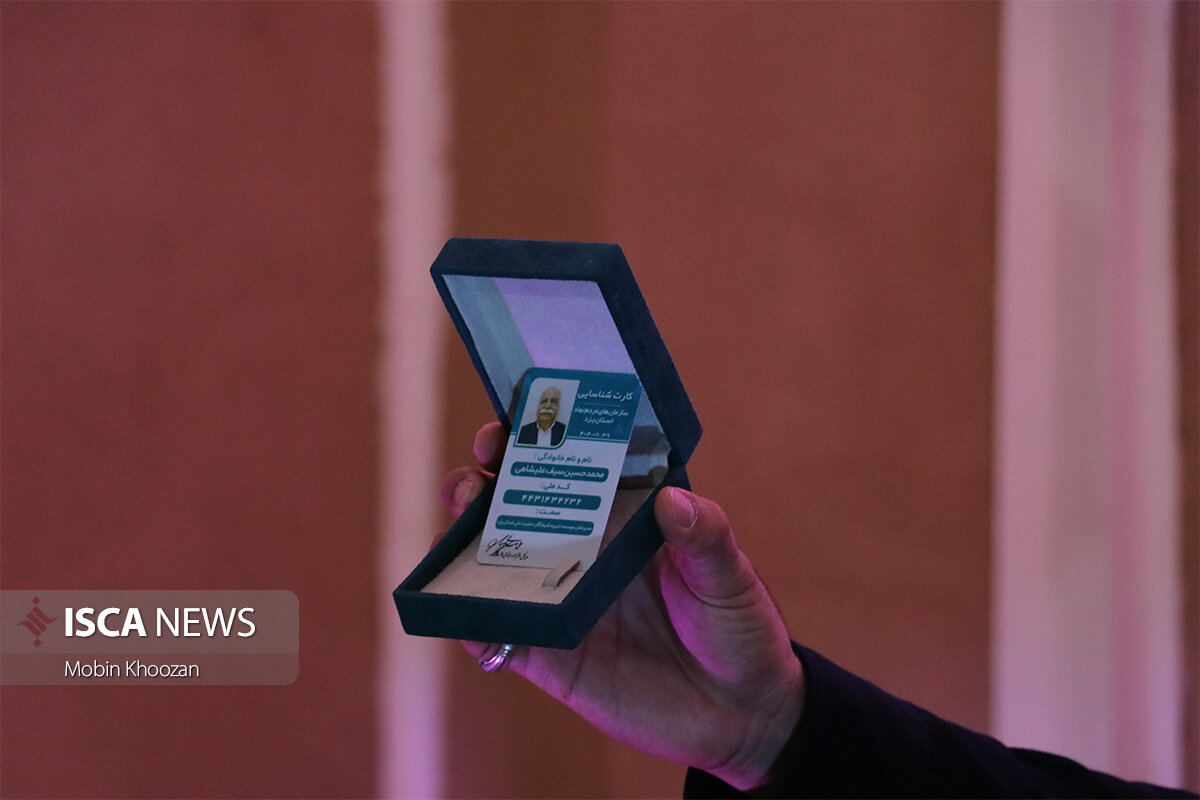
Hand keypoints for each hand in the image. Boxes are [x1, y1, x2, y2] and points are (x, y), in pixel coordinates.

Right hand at [440, 421, 804, 790]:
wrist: (739, 716)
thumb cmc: (738, 628)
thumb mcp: (731, 576)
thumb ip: (707, 537)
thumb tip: (673, 500)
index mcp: (621, 516)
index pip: (569, 463)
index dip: (536, 436)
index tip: (515, 419)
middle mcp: (581, 550)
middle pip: (513, 502)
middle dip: (482, 478)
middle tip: (477, 474)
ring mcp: (560, 599)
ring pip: (491, 560)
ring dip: (461, 537)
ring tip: (456, 523)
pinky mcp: (550, 655)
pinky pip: (496, 633)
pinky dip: (468, 619)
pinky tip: (459, 606)